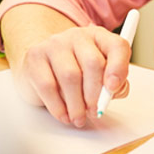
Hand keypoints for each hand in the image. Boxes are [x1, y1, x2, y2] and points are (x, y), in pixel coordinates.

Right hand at [12, 24, 131, 127]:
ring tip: (78, 117)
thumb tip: (112, 93)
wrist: (42, 66)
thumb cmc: (76, 72)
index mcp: (99, 37)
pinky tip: (63, 114)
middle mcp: (77, 36)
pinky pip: (48, 85)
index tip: (114, 89)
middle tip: (94, 111)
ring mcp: (54, 44)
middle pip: (93, 63)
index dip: (119, 68)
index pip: (117, 46)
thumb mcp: (99, 76)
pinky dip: (58, 106)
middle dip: (95, 94)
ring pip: (70, 76)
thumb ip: (113, 85)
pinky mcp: (35, 56)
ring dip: (77, 104)